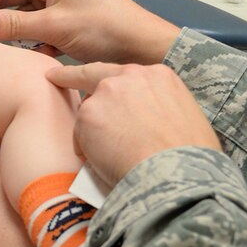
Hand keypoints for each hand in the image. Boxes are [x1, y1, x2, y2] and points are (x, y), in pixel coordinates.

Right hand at [0, 0, 179, 64]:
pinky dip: (32, 40)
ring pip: (24, 14)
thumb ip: (15, 25)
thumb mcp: (55, 26)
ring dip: (16, 32)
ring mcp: (61, 0)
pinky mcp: (66, 19)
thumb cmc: (106, 27)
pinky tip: (32, 55)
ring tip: (5, 49)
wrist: (142, 47)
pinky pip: (38, 26)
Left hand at [50, 61, 220, 190]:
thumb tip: (146, 121)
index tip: (93, 77)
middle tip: (56, 77)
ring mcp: (107, 92)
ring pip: (89, 110)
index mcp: (158, 75)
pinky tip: (101, 162)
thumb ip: (159, 107)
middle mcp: (131, 75)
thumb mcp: (185, 117)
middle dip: (76, 79)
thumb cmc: (190, 158)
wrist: (178, 174)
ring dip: (91, 130)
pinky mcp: (89, 114)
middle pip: (96, 76)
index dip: (108, 79)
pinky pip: (80, 133)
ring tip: (107, 155)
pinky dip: (86, 148)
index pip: (125, 72)